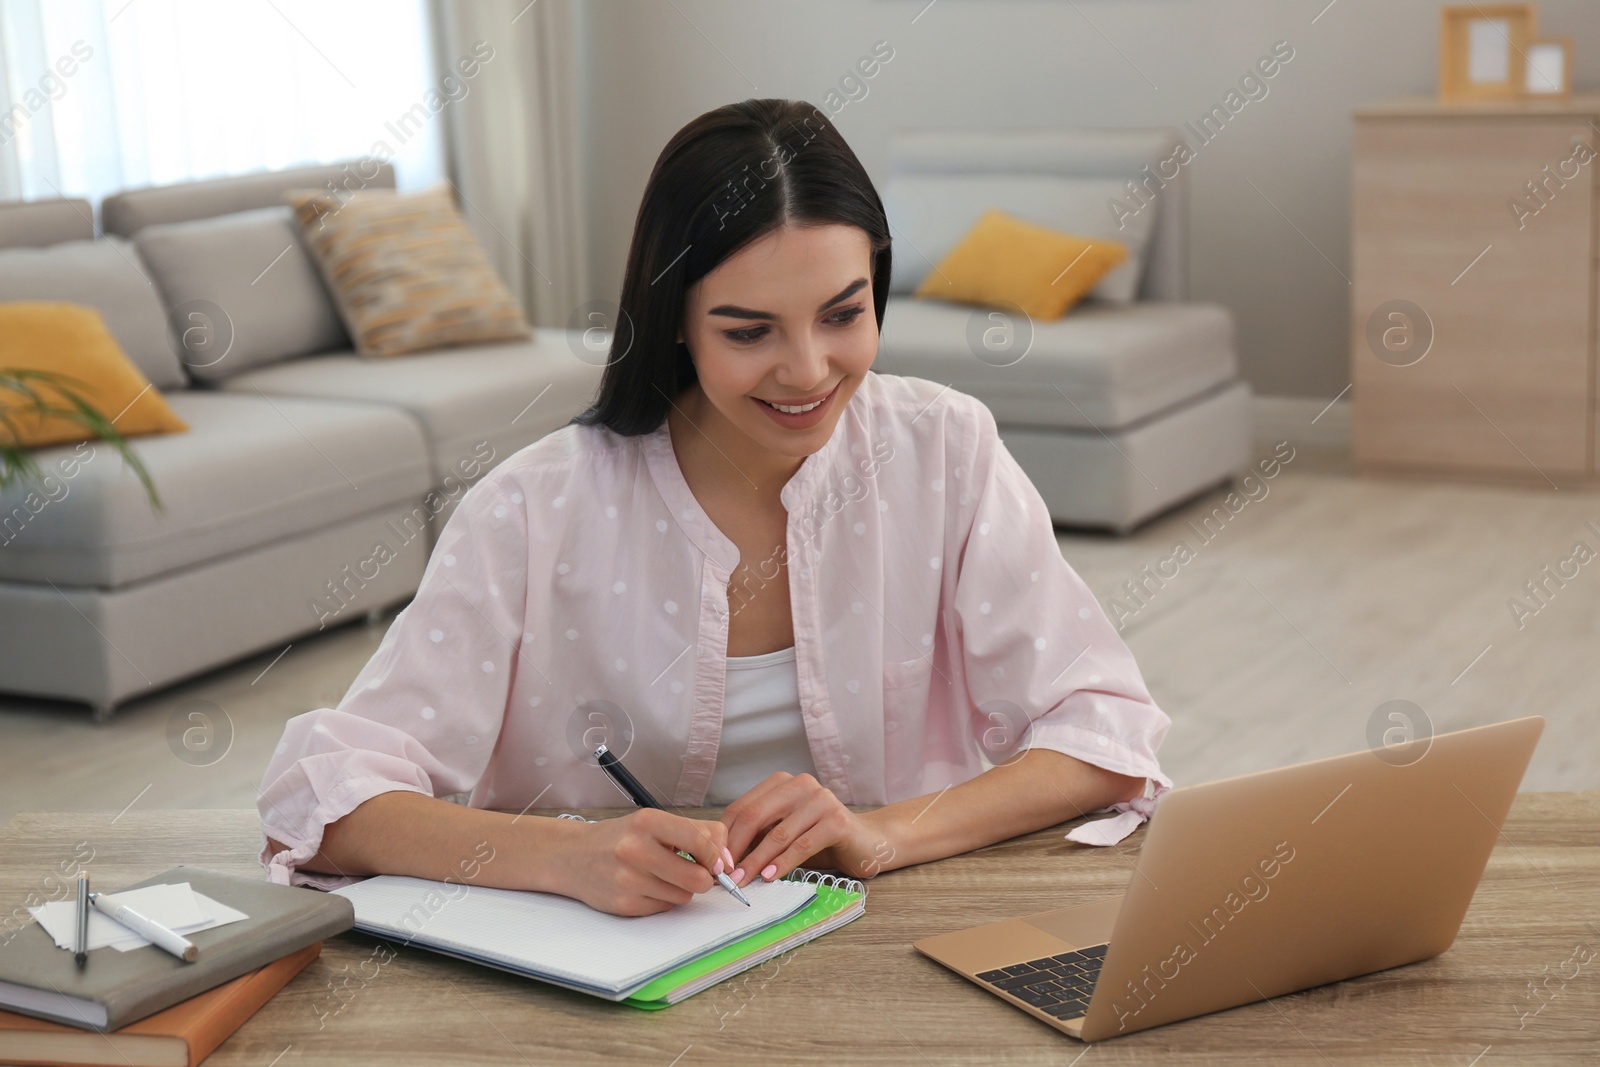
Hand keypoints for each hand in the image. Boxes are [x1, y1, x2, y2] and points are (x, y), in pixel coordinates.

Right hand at [556, 809, 735, 916]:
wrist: (573, 857)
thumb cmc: (621, 838)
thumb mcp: (654, 822)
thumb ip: (696, 832)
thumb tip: (727, 857)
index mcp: (647, 821)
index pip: (699, 840)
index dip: (715, 855)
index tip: (716, 860)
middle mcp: (635, 849)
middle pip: (697, 877)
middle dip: (703, 878)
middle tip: (694, 871)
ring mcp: (628, 879)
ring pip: (684, 896)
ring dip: (682, 889)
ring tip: (664, 875)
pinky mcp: (624, 904)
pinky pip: (665, 908)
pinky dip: (664, 899)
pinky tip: (648, 886)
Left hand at [719, 772, 888, 885]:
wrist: (865, 844)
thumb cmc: (818, 841)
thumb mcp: (782, 835)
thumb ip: (757, 838)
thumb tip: (721, 859)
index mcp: (781, 783)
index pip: (742, 808)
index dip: (725, 837)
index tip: (715, 863)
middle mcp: (800, 784)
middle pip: (755, 816)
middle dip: (736, 849)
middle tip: (725, 875)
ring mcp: (821, 799)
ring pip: (778, 833)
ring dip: (756, 861)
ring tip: (742, 881)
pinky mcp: (837, 820)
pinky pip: (802, 845)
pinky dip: (783, 863)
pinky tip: (770, 877)